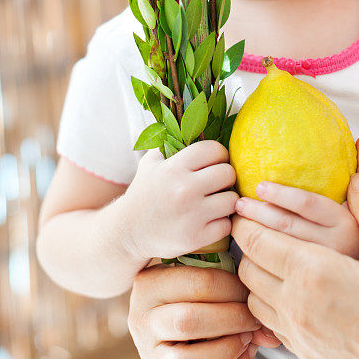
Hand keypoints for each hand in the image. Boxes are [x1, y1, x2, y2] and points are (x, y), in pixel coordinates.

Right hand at [121, 140, 238, 261]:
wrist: (127, 233)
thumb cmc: (143, 194)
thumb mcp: (150, 164)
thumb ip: (168, 144)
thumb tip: (188, 121)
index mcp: (174, 167)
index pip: (214, 149)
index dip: (219, 155)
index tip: (216, 163)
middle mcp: (184, 189)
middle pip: (228, 173)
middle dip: (225, 178)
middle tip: (217, 184)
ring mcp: (191, 215)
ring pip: (232, 200)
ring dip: (226, 201)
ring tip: (216, 202)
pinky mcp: (195, 237)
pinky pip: (227, 225)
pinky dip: (222, 224)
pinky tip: (210, 221)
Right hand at [127, 261, 278, 358]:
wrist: (166, 306)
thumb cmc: (193, 284)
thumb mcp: (205, 274)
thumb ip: (235, 289)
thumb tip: (270, 331)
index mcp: (151, 281)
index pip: (198, 282)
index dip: (233, 288)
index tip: (252, 291)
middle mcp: (141, 317)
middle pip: (189, 321)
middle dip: (231, 320)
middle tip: (254, 318)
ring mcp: (146, 350)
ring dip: (226, 351)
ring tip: (247, 338)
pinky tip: (243, 356)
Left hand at [232, 148, 358, 358]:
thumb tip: (357, 175)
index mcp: (315, 272)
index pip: (257, 240)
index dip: (245, 219)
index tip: (245, 203)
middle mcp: (296, 304)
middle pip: (247, 266)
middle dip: (246, 242)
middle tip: (255, 222)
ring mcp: (296, 332)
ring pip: (251, 295)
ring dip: (253, 271)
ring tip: (269, 252)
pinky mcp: (302, 352)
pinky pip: (265, 320)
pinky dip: (264, 299)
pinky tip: (284, 288)